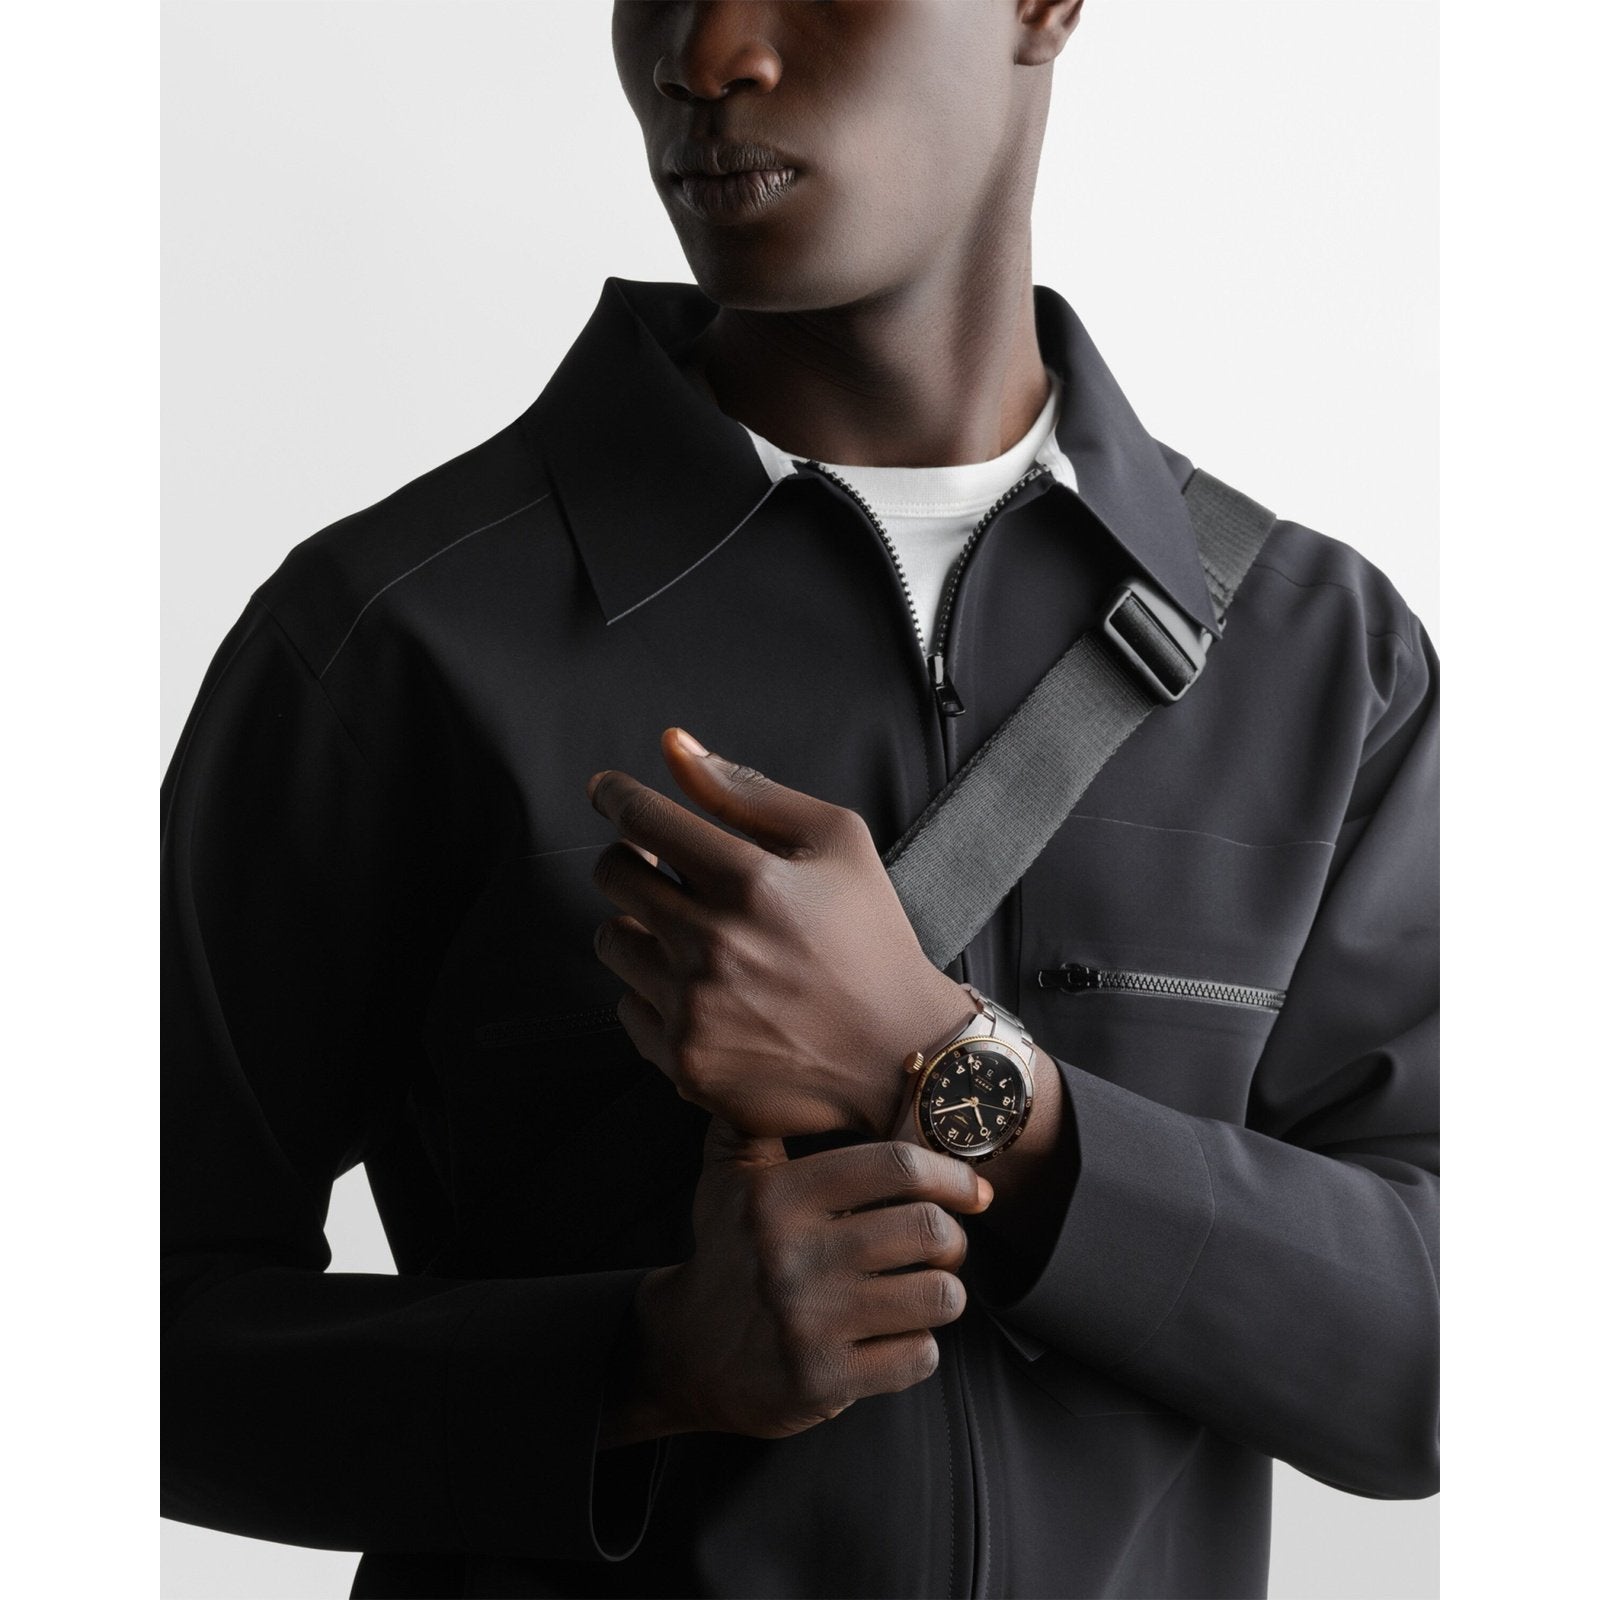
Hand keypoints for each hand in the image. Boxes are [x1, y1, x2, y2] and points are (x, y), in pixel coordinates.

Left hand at [586, 727, 977, 1138]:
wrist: (900, 1055)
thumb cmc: (871, 939)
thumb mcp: (836, 841)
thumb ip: (748, 790)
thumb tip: (674, 746)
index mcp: (751, 882)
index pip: (642, 818)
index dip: (617, 796)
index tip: (608, 792)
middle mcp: (713, 944)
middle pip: (611, 874)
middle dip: (630, 859)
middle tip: (662, 868)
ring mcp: (694, 1008)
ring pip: (611, 940)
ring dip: (640, 927)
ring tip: (692, 937)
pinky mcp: (684, 1061)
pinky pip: (627, 1007)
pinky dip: (654, 994)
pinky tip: (705, 993)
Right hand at [606, 1114, 993, 1443]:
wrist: (686, 1351)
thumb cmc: (728, 1252)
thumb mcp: (728, 1176)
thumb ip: (759, 1117)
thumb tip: (792, 1062)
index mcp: (778, 1196)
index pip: (895, 1167)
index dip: (951, 1174)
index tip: (973, 1189)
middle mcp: (792, 1255)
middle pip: (928, 1231)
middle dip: (952, 1239)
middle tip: (943, 1245)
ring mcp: (808, 1321)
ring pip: (936, 1296)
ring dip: (944, 1294)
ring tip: (925, 1291)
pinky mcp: (822, 1380)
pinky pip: (917, 1357)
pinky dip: (920, 1348)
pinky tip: (895, 1338)